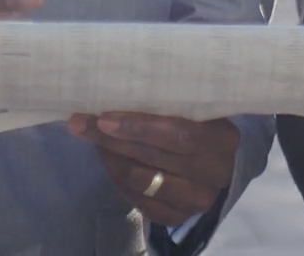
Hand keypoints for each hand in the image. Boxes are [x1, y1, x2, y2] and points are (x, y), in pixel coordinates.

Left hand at [68, 113, 239, 227]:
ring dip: (112, 158)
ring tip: (95, 139)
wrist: (217, 166)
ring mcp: (196, 200)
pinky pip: (137, 200)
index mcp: (222, 140)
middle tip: (81, 124)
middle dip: (112, 139)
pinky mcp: (177, 217)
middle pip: (153, 157)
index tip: (104, 117)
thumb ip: (170, 101)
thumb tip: (117, 85)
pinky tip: (109, 159)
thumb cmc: (202, 125)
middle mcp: (213, 174)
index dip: (140, 127)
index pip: (180, 135)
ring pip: (141, 181)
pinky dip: (117, 179)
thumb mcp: (196, 109)